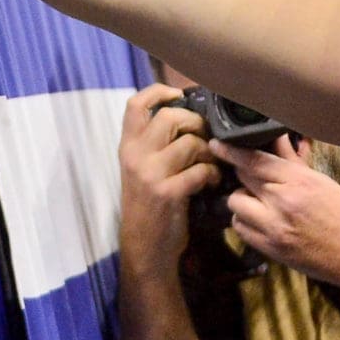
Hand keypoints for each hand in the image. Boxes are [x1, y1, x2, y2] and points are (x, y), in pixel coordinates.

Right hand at [118, 84, 217, 272]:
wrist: (144, 248)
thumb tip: (187, 116)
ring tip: (212, 164)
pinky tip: (212, 183)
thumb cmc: (148, 206)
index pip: (135, 104)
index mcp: (127, 147)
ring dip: (209, 152)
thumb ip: (155, 144)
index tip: (178, 95)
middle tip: (205, 138)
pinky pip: (200, 170)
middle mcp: (135, 156)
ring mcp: (150, 174)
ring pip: (190, 142)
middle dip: (196, 123)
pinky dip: (212, 174)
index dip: (159, 91)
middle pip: (170, 116)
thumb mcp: (142, 170)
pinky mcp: (167, 193)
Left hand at [212, 137, 339, 303]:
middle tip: (254, 180)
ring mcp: (275, 229)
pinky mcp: (272, 250)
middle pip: (242, 179)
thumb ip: (292, 162)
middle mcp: (283, 202)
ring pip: (236, 205)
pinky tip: (260, 221)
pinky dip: (246, 223)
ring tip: (260, 204)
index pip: (254, 160)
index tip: (216, 145)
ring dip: (243, 202)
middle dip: (244, 177)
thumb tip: (274, 140)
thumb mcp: (321, 182)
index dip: (232, 151)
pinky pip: (241, 230)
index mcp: (299, 181)